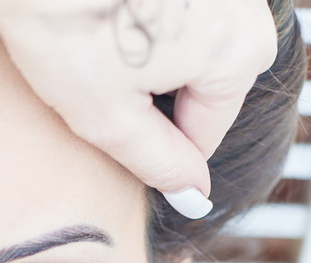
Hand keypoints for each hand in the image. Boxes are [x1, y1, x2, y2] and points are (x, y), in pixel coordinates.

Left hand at [0, 0, 277, 218]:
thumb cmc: (62, 25)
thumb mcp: (109, 118)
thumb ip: (161, 164)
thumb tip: (196, 196)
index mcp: (240, 52)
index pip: (206, 135)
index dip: (153, 145)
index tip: (109, 122)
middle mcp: (249, 9)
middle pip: (208, 87)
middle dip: (158, 95)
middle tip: (99, 79)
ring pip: (196, 49)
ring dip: (153, 59)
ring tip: (100, 46)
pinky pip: (184, 13)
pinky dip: (149, 22)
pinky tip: (107, 15)